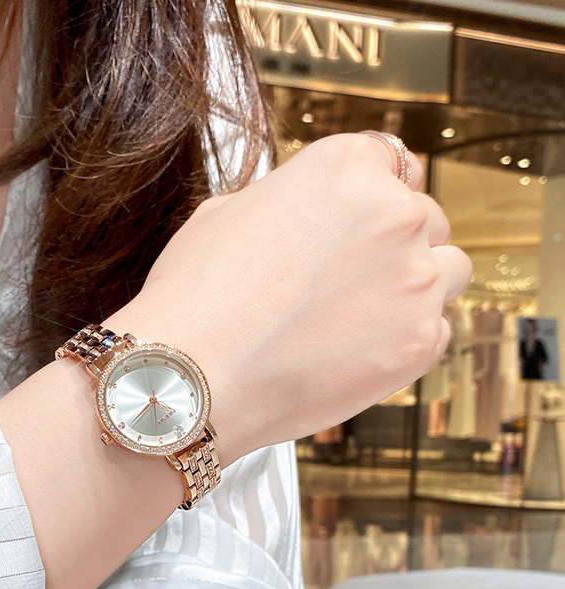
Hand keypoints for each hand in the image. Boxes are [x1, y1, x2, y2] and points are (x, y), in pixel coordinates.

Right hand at [106, 133, 470, 463]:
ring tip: (358, 316)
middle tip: (349, 279)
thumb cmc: (196, 299)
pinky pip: (438, 329)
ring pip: (447, 271)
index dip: (371, 195)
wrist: (189, 378)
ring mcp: (415, 280)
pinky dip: (408, 338)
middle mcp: (393, 213)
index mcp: (344, 167)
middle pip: (423, 217)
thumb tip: (300, 212)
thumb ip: (287, 200)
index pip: (388, 162)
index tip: (362, 221)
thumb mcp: (225, 214)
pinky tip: (357, 350)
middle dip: (393, 244)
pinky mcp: (420, 342)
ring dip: (414, 287)